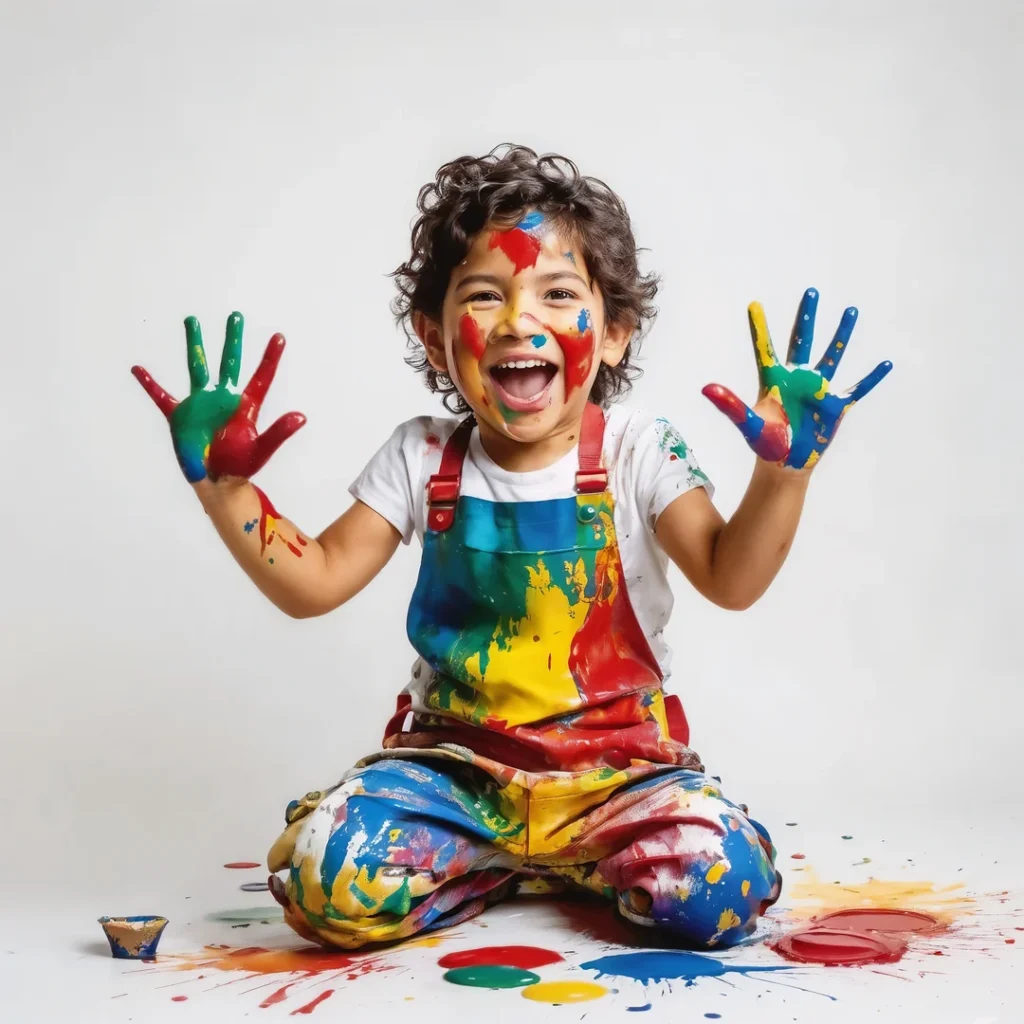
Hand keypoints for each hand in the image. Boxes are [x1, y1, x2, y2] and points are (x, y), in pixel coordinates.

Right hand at [131, 312, 305, 482]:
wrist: (217, 481)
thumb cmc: (240, 466)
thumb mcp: (262, 449)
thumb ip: (279, 432)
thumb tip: (301, 417)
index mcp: (245, 406)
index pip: (261, 377)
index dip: (270, 358)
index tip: (280, 337)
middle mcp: (223, 398)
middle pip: (229, 362)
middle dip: (233, 339)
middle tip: (236, 316)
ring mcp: (201, 404)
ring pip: (197, 367)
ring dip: (195, 344)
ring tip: (192, 320)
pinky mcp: (180, 416)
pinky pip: (162, 396)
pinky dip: (149, 384)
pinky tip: (138, 369)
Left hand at [702, 288, 891, 468]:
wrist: (785, 464)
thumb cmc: (765, 444)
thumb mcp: (748, 424)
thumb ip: (730, 405)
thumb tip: (706, 388)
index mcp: (773, 381)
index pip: (765, 349)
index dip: (760, 328)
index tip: (753, 304)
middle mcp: (796, 379)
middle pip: (802, 341)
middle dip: (806, 316)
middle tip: (810, 292)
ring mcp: (818, 390)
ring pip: (832, 355)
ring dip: (841, 335)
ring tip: (851, 311)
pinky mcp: (835, 405)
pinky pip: (857, 389)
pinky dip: (871, 378)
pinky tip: (886, 364)